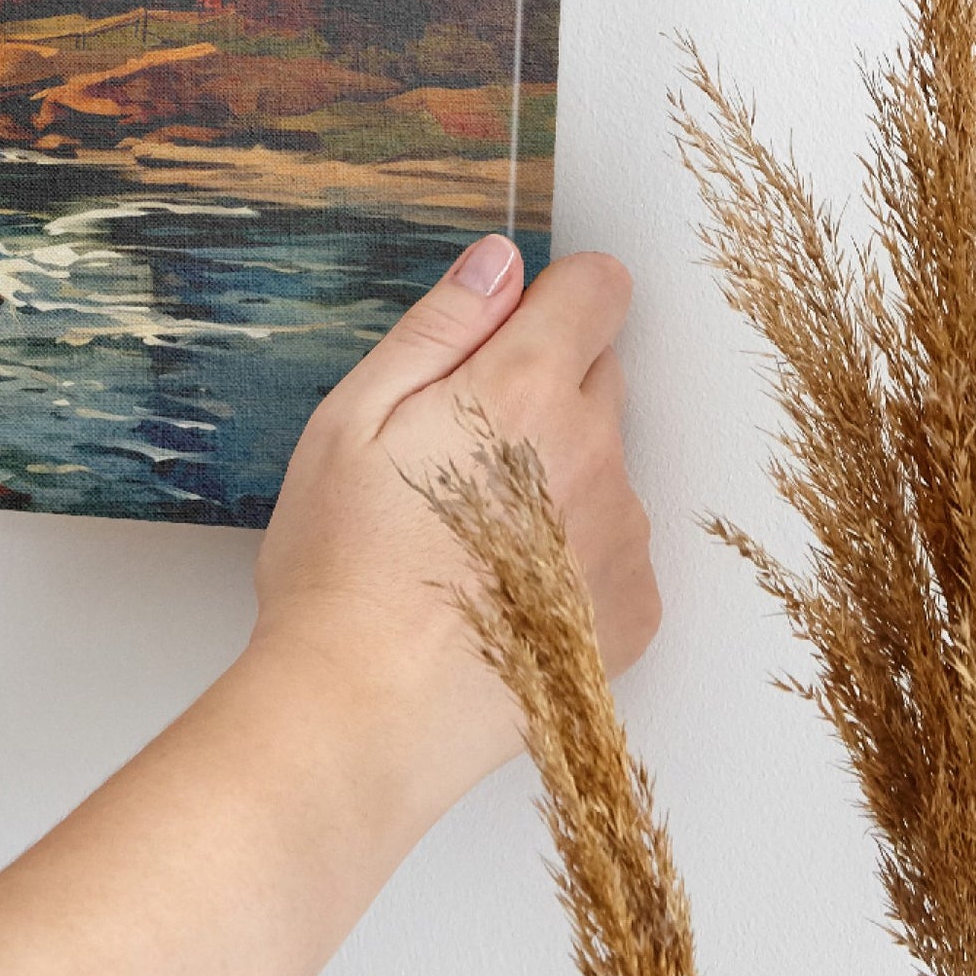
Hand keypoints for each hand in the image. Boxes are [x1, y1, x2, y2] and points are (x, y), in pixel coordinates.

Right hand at [250, 236, 659, 818]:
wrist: (365, 714)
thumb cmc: (342, 566)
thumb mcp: (353, 418)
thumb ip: (439, 327)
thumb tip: (500, 262)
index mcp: (525, 391)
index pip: (599, 288)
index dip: (552, 296)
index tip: (506, 332)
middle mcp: (596, 454)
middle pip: (600, 373)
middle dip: (542, 387)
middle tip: (455, 448)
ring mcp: (623, 537)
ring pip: (604, 462)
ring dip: (557, 473)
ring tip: (468, 534)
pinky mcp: (633, 610)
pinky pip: (614, 545)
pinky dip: (571, 552)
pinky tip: (501, 587)